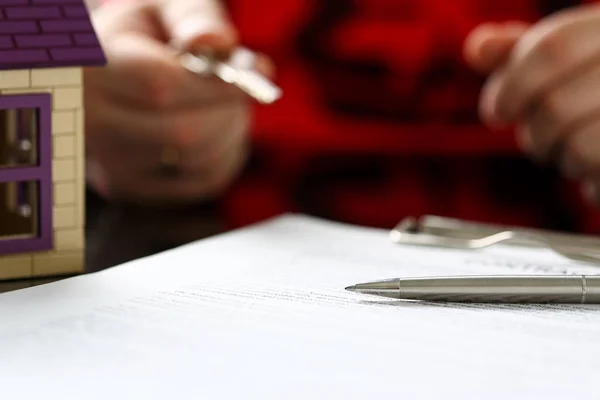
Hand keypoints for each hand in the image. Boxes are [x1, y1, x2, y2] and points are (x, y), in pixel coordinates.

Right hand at [84, 0, 272, 204]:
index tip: (259, 73)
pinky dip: (227, 152)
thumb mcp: (162, 6)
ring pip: (198, 159)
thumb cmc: (144, 35)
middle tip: (242, 87)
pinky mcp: (134, 189)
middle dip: (229, 108)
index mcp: (91, 69)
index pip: (161, 86)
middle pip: (184, 132)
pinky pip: (204, 181)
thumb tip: (220, 43)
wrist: (108, 72)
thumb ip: (192, 16)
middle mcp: (93, 124)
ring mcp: (111, 164)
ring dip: (232, 129)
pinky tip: (216, 128)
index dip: (218, 84)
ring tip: (224, 103)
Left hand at [465, 5, 599, 203]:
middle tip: (539, 139)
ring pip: (577, 146)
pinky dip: (588, 180)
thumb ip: (520, 51)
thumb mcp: (565, 59)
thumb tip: (477, 48)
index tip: (495, 113)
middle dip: (533, 133)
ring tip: (574, 151)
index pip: (553, 47)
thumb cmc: (596, 89)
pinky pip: (597, 171)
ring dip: (561, 158)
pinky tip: (596, 169)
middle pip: (555, 105)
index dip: (512, 84)